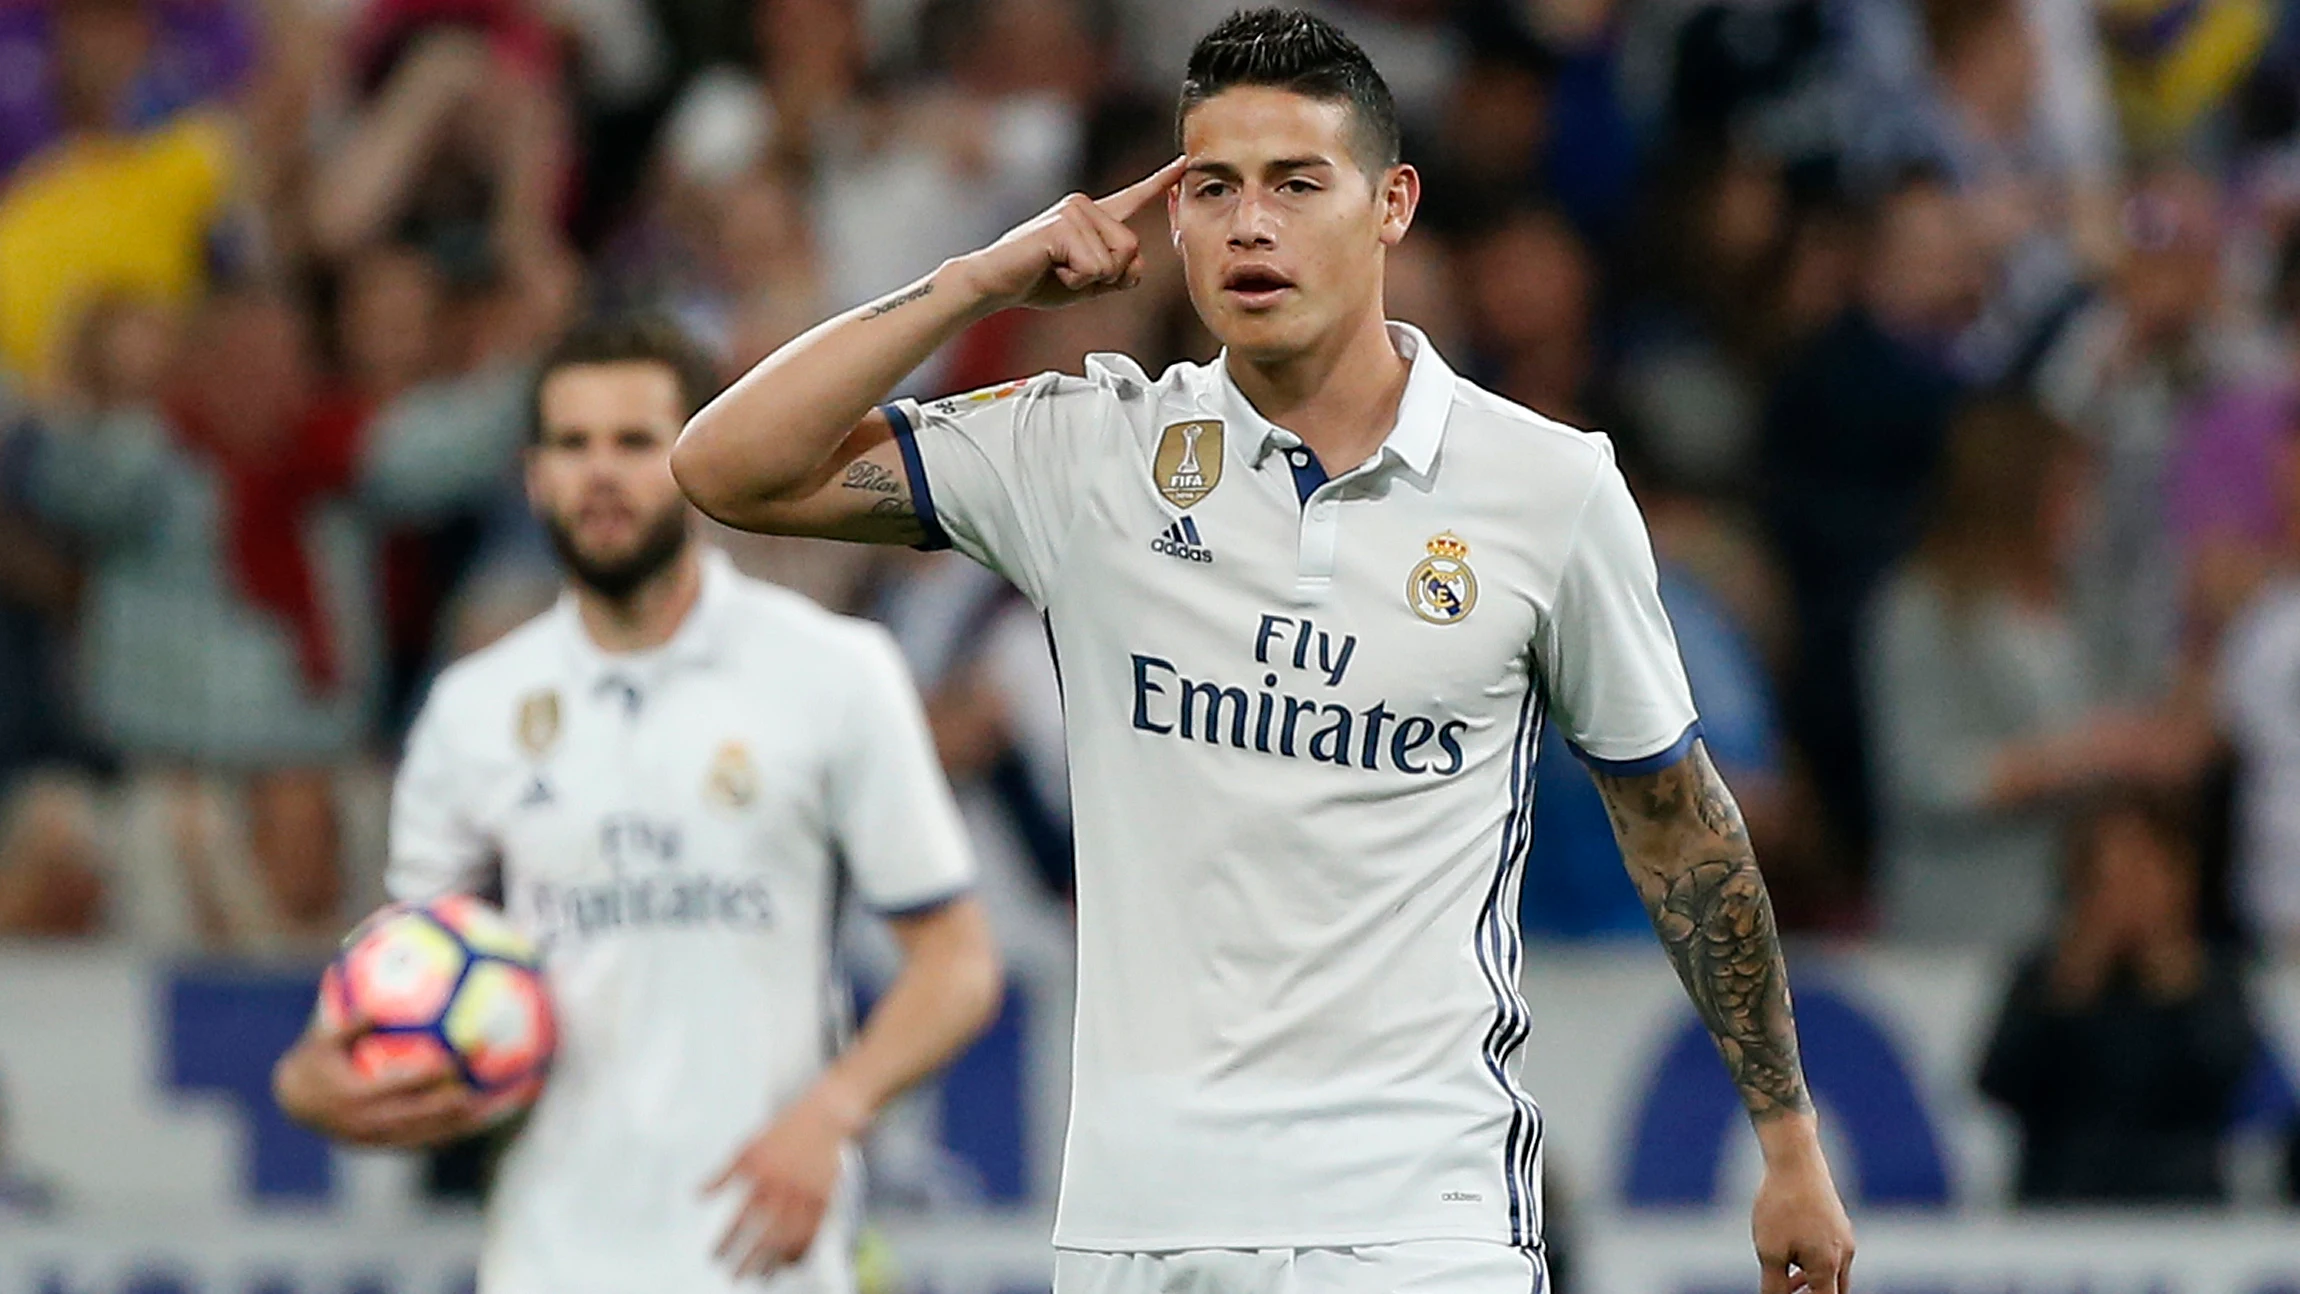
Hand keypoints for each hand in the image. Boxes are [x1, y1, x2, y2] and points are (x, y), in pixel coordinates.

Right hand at [272, 1012, 487, 1148]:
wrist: (295, 1101)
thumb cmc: (316, 1060)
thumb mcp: (324, 1038)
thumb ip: (351, 1023)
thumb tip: (377, 1002)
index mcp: (352, 1095)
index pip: (395, 1086)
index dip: (423, 1077)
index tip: (451, 1062)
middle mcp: (362, 1121)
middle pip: (411, 1117)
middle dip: (443, 1107)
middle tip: (474, 1092)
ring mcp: (370, 1138)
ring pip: (416, 1136)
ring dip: (449, 1127)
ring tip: (482, 1114)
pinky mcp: (376, 1146)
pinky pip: (413, 1144)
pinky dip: (441, 1137)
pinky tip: (470, 1127)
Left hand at [703, 1081, 866, 1279]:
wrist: (825, 1117)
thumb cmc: (785, 1130)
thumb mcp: (747, 1147)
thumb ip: (722, 1174)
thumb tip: (698, 1195)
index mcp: (761, 1177)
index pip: (739, 1220)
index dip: (726, 1242)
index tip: (715, 1257)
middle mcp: (783, 1190)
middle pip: (762, 1236)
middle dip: (746, 1260)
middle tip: (734, 1275)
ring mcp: (806, 1196)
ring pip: (787, 1239)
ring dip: (772, 1262)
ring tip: (761, 1277)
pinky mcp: (825, 1199)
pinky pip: (812, 1233)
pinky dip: (800, 1251)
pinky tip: (789, 1262)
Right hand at [948, 157, 1186, 312]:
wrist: (994, 284)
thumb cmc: (1037, 281)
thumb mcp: (1088, 282)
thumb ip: (1118, 274)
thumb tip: (1137, 266)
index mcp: (1093, 216)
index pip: (1133, 198)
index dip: (1160, 182)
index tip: (1184, 163)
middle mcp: (1085, 205)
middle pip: (1132, 250)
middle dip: (1108, 275)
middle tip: (1069, 272)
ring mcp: (1074, 211)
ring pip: (1115, 261)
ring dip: (1088, 279)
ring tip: (1057, 268)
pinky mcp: (1062, 225)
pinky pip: (1094, 267)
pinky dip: (1075, 280)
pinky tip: (1050, 268)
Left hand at [1752, 1116, 1854, 1293]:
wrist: (1794, 1159)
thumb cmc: (1780, 1206)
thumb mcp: (1769, 1252)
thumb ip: (1774, 1286)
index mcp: (1828, 1267)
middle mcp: (1844, 1254)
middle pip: (1834, 1292)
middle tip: (1789, 1291)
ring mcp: (1844, 1237)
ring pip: (1832, 1273)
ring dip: (1812, 1282)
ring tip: (1786, 1281)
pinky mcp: (1838, 1223)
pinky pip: (1831, 1253)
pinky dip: (1814, 1263)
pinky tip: (1792, 1255)